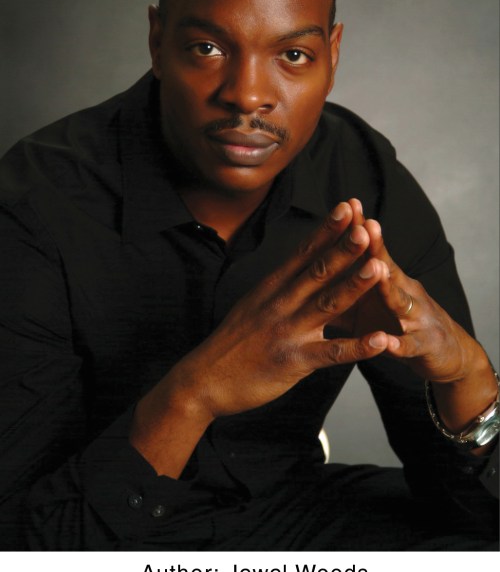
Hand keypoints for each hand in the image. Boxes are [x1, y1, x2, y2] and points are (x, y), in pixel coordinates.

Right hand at [161, 201, 394, 421]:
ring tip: (380, 267)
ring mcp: (288, 331)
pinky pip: (332, 353)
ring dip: (355, 285)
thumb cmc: (232, 342)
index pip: (303, 252)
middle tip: (368, 226)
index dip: (326, 230)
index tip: (346, 208)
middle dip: (345, 248)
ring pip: (328, 304)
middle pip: (318, 271)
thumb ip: (280, 286)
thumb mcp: (253, 304)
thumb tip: (301, 265)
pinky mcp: (294, 361)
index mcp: (271, 288)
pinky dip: (358, 347)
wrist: (204, 379)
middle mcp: (280, 304)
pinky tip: (382, 340)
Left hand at [352, 204, 497, 435]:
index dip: (360, 229)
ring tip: (378, 270)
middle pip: (388, 266)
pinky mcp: (424, 347)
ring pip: (401, 301)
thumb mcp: (372, 301)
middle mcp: (405, 292)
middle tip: (365, 225)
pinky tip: (388, 343)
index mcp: (388, 280)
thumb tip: (311, 270)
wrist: (445, 353)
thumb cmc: (399, 322)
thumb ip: (345, 286)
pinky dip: (399, 344)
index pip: (371, 250)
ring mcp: (416, 318)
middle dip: (376, 247)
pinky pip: (409, 346)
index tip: (347, 204)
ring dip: (389, 286)